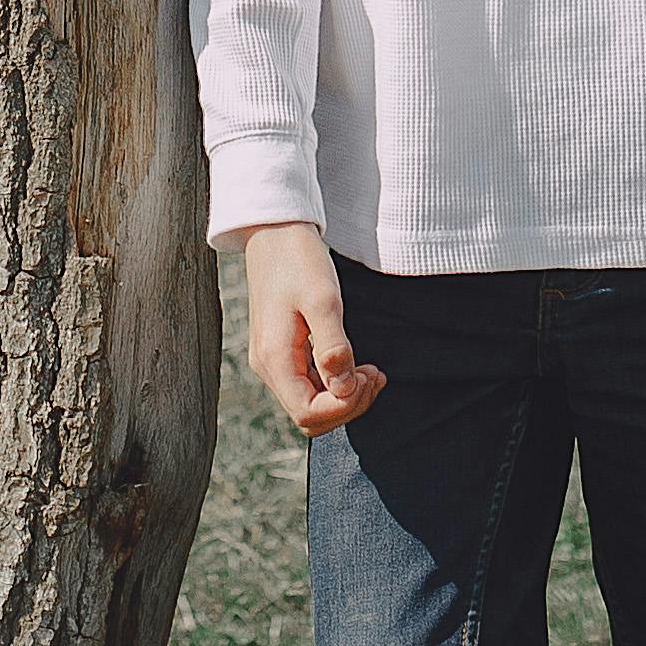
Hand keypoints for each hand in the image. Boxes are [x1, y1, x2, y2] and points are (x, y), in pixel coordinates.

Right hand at [242, 222, 381, 435]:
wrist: (275, 230)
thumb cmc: (297, 259)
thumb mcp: (323, 300)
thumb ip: (334, 348)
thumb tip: (344, 389)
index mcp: (275, 358)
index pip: (308, 414)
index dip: (344, 407)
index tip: (368, 377)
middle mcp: (269, 366)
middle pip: (309, 415)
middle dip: (348, 404)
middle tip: (376, 376)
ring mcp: (275, 359)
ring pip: (311, 402)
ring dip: (345, 395)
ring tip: (372, 372)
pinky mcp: (283, 350)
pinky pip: (310, 383)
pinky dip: (335, 382)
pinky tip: (357, 366)